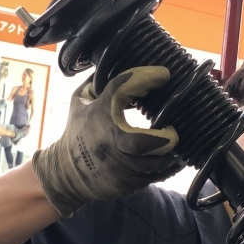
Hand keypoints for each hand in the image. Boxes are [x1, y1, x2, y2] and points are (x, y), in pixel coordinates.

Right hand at [32, 66, 180, 217]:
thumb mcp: (81, 101)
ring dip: (168, 156)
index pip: (120, 88)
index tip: (163, 74)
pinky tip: (172, 161)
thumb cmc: (78, 131)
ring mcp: (118, 166)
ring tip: (177, 147)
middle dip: (164, 138)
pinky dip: (165, 169)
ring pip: (153, 163)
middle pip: (142, 141)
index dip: (144, 78)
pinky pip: (153, 177)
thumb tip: (118, 59)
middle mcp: (109, 140)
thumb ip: (100, 82)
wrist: (66, 172)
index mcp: (99, 113)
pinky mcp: (126, 184)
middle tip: (173, 133)